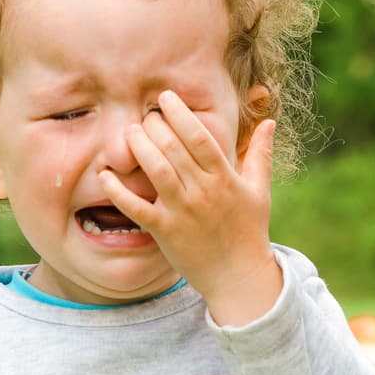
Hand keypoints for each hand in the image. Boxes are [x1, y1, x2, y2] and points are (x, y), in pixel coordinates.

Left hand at [99, 90, 281, 325]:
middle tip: (145, 115)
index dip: (180, 114)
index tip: (166, 97)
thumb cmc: (249, 231)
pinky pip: (136, 207)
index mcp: (225, 179)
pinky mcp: (164, 231)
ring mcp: (182, 212)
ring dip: (139, 146)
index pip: (200, 138)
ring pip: (156, 170)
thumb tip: (269, 122)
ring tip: (129, 131)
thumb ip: (260, 154)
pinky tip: (105, 174)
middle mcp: (203, 192)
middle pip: (174, 148)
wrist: (238, 277)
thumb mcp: (259, 190)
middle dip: (155, 125)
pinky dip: (118, 190)